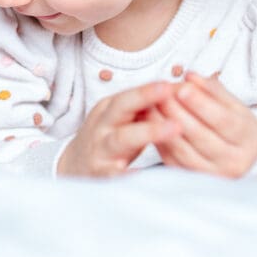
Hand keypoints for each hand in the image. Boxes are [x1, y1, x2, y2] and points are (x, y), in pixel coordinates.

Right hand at [57, 82, 181, 177]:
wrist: (74, 169)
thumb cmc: (109, 141)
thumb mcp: (120, 120)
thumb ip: (144, 108)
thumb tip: (181, 92)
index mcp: (109, 110)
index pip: (130, 95)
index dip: (151, 88)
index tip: (177, 82)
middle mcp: (103, 126)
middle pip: (121, 107)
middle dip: (145, 97)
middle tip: (170, 91)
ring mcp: (101, 149)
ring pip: (121, 138)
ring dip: (148, 131)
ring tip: (174, 128)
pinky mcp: (100, 174)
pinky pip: (115, 173)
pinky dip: (129, 174)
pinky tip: (146, 173)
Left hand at [152, 72, 256, 177]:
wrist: (236, 155)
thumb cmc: (233, 125)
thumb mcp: (232, 104)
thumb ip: (212, 89)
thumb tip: (190, 76)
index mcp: (248, 139)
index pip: (223, 120)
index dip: (201, 104)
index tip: (182, 87)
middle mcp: (234, 161)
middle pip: (201, 136)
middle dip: (178, 112)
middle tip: (161, 94)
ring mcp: (213, 174)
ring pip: (183, 150)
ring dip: (164, 125)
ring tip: (152, 104)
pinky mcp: (193, 180)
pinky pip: (172, 159)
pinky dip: (159, 139)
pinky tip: (151, 122)